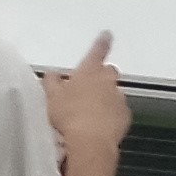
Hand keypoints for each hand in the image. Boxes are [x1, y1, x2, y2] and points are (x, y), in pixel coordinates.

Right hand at [42, 36, 131, 166]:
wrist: (90, 140)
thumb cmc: (70, 116)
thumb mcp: (51, 96)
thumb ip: (51, 81)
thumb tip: (51, 75)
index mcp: (90, 71)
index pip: (98, 50)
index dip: (102, 42)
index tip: (107, 35)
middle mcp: (107, 81)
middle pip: (109, 72)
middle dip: (101, 77)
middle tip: (87, 88)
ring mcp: (118, 98)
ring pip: (114, 93)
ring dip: (105, 98)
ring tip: (89, 113)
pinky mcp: (124, 116)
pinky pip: (119, 111)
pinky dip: (111, 115)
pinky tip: (99, 126)